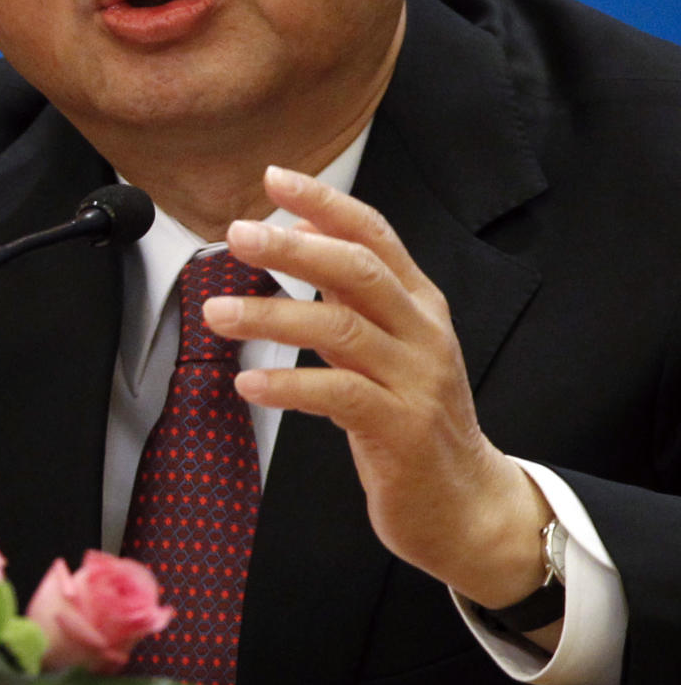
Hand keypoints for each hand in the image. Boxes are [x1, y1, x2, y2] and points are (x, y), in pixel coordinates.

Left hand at [203, 165, 553, 613]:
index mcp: (419, 302)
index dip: (324, 202)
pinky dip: (288, 385)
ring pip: (341, 329)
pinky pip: (338, 395)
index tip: (274, 178)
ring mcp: (417, 380)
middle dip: (292, 248)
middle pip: (357, 269)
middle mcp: (423, 331)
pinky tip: (247, 381)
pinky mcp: (402, 430)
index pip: (373, 233)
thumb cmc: (413, 417)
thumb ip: (348, 294)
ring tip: (217, 313)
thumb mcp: (387, 344)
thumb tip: (298, 232)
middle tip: (236, 235)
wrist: (467, 505)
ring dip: (272, 315)